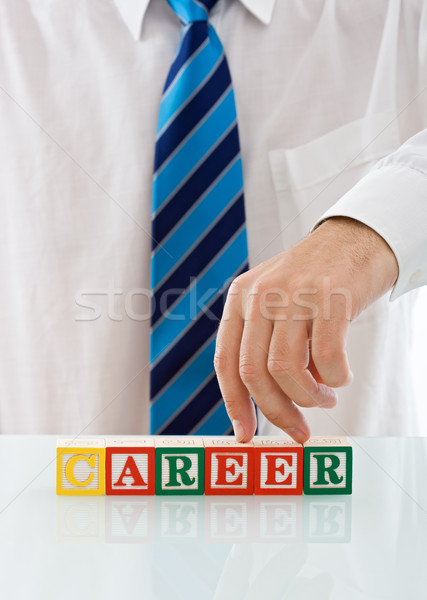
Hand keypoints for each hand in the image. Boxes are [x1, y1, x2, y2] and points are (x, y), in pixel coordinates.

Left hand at [214, 217, 398, 442]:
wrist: (356, 238)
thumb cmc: (315, 280)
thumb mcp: (275, 301)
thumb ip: (264, 343)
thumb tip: (267, 403)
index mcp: (241, 297)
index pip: (225, 361)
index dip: (234, 404)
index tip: (244, 434)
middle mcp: (261, 294)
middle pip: (254, 372)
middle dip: (276, 411)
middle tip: (298, 429)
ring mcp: (295, 293)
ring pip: (286, 369)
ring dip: (308, 397)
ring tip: (325, 397)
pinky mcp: (330, 296)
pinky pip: (327, 357)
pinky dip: (335, 378)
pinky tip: (342, 376)